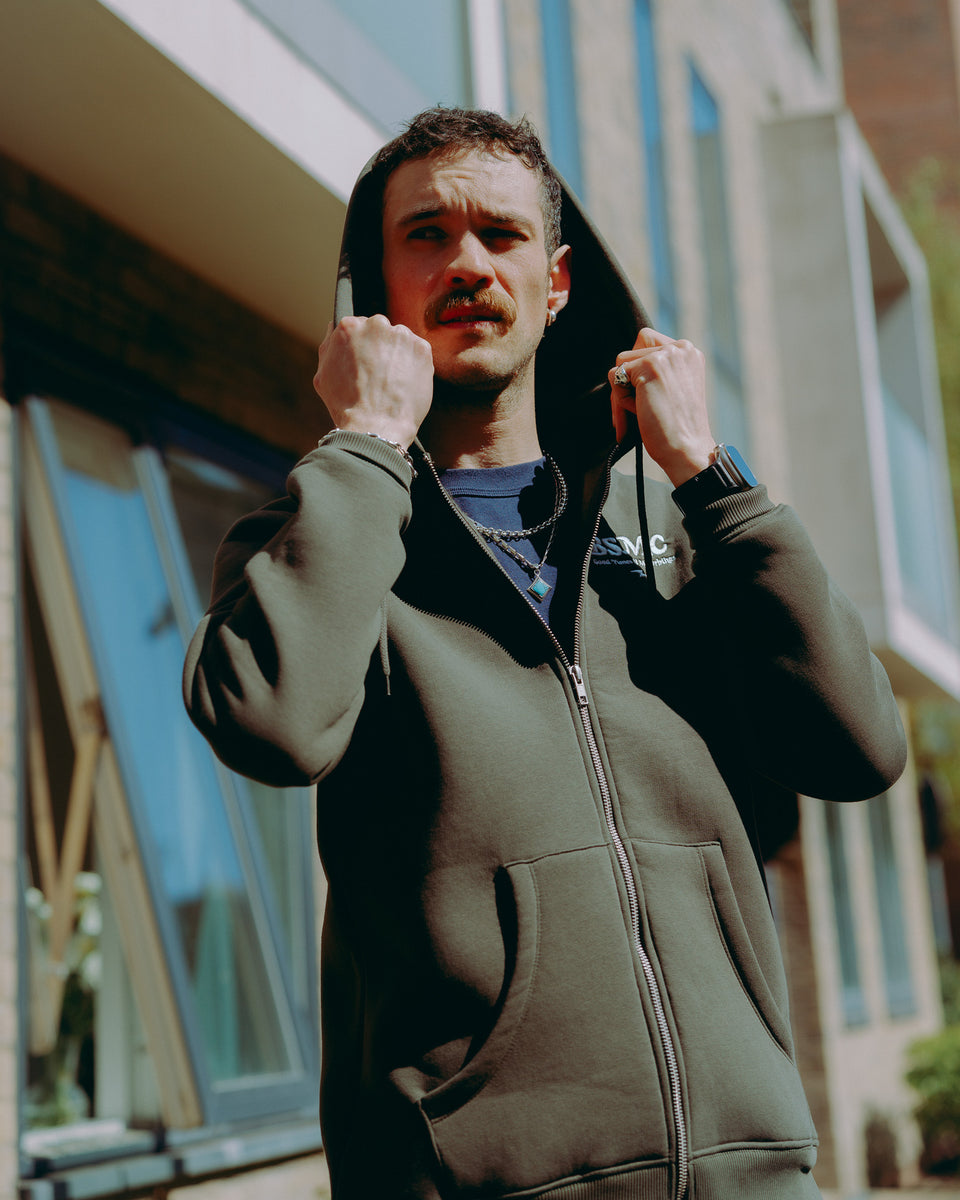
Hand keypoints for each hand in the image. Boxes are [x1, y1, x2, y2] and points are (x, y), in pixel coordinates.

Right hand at [313, 315, 434, 448]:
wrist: (376, 426)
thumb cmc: (346, 405)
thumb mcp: (323, 374)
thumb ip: (330, 345)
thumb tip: (335, 327)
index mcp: (349, 326)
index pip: (358, 326)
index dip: (361, 347)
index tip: (363, 363)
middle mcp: (376, 324)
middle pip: (380, 330)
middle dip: (380, 348)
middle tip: (378, 375)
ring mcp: (402, 335)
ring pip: (400, 341)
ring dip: (398, 355)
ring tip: (391, 383)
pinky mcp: (422, 349)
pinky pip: (418, 353)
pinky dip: (414, 366)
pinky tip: (404, 384)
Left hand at [608, 327, 715, 485]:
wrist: (687, 449)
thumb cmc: (677, 429)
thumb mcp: (672, 391)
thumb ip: (655, 373)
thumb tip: (620, 369)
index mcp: (689, 353)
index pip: (647, 342)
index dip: (636, 368)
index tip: (640, 393)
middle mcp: (682, 347)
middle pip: (631, 352)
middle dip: (627, 382)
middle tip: (635, 409)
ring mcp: (666, 354)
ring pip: (621, 365)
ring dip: (623, 392)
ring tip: (642, 412)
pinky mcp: (650, 365)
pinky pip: (615, 377)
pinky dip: (620, 399)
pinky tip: (639, 413)